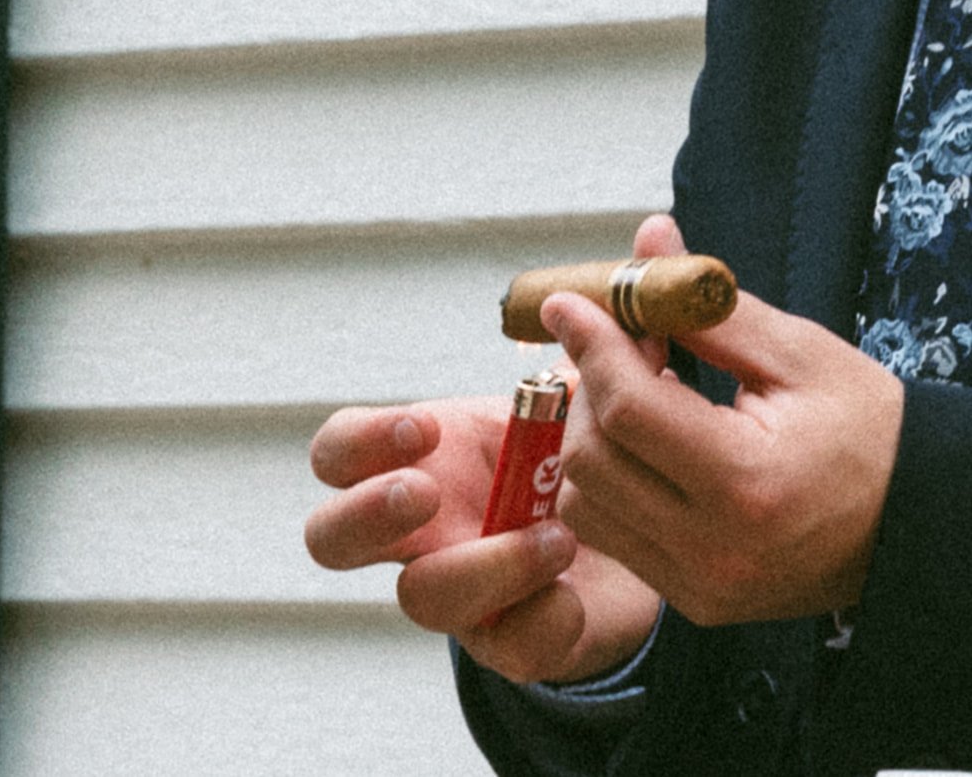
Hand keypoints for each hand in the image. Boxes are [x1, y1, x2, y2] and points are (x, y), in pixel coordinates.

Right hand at [305, 393, 657, 683]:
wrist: (641, 538)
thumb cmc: (585, 454)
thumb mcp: (584, 401)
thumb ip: (597, 358)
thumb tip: (629, 323)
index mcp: (424, 460)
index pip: (337, 452)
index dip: (358, 442)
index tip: (422, 430)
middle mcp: (423, 529)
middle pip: (330, 538)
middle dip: (367, 514)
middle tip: (427, 491)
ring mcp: (460, 592)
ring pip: (422, 599)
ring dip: (485, 565)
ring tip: (557, 536)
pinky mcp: (512, 641)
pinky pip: (509, 647)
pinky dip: (542, 619)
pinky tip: (576, 594)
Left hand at [547, 215, 905, 626]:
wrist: (917, 521)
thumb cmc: (869, 429)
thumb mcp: (798, 352)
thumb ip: (708, 304)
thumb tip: (647, 245)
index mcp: (749, 481)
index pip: (629, 408)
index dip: (592, 345)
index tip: (571, 302)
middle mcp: (715, 548)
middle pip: (593, 458)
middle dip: (591, 387)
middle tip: (624, 343)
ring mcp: (701, 584)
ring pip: (586, 502)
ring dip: (594, 436)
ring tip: (641, 393)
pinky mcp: (695, 600)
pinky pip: (614, 535)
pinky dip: (613, 482)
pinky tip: (652, 444)